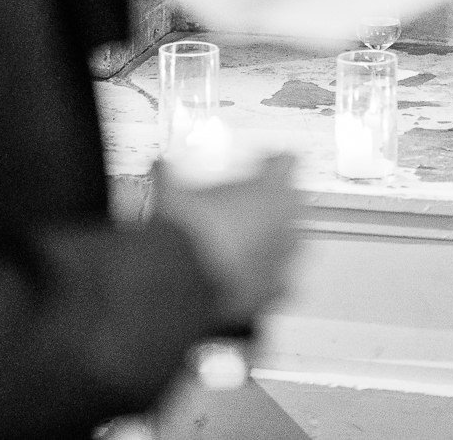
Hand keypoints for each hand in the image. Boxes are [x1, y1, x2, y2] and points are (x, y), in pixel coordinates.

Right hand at [154, 153, 300, 326]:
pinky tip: (244, 275)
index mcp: (270, 191)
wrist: (185, 282)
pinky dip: (264, 276)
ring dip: (271, 240)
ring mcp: (285, 258)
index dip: (272, 163)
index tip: (260, 165)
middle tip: (247, 208)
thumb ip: (170, 176)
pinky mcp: (275, 289)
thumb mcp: (174, 194)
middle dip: (273, 205)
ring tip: (243, 244)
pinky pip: (277, 279)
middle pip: (292, 204)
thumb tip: (160, 166)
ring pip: (289, 242)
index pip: (287, 163)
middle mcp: (286, 222)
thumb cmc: (189, 233)